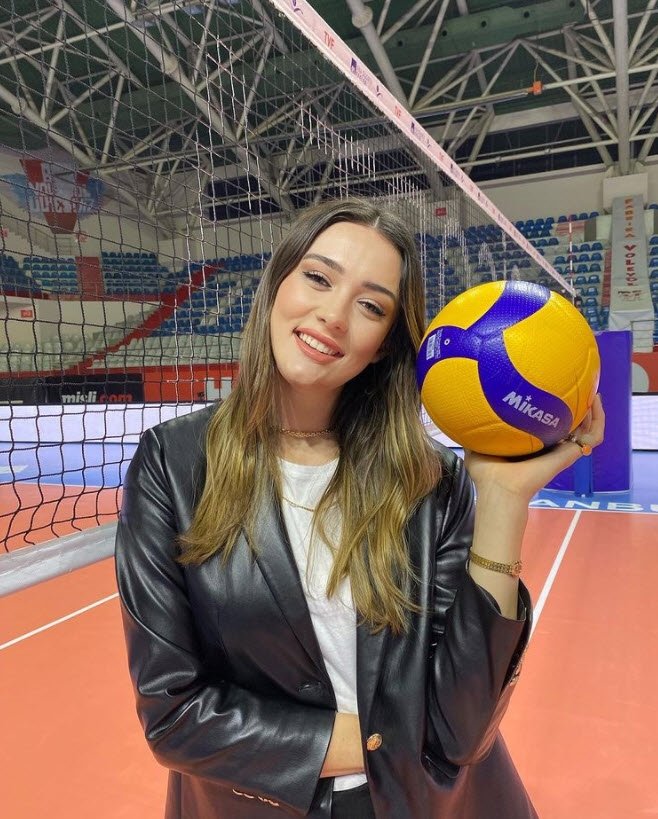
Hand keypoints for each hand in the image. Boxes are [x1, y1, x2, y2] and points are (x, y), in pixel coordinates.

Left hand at [464, 393, 604, 503]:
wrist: (499, 487)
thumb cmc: (486, 472)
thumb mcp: (477, 444)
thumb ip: (473, 428)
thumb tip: (461, 410)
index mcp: (533, 442)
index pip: (549, 423)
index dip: (556, 407)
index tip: (555, 389)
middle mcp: (550, 444)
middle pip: (573, 423)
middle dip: (579, 405)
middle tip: (580, 387)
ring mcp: (563, 449)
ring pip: (589, 428)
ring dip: (594, 410)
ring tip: (593, 392)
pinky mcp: (571, 453)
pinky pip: (594, 435)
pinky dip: (598, 419)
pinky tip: (594, 403)